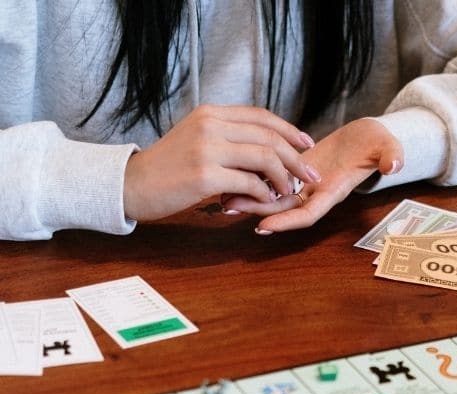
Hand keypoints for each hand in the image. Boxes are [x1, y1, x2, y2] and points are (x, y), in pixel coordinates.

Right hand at [123, 104, 319, 220]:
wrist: (131, 185)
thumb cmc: (167, 167)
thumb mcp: (196, 139)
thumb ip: (227, 137)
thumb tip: (266, 148)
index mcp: (211, 114)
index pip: (261, 116)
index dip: (289, 130)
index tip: (307, 145)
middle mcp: (211, 125)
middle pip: (269, 136)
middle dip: (296, 157)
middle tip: (310, 174)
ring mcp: (207, 149)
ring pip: (264, 157)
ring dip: (283, 177)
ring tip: (288, 190)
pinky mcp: (205, 175)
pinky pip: (250, 183)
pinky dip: (264, 194)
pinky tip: (266, 201)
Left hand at [221, 118, 402, 232]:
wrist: (368, 138)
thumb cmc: (379, 144)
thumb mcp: (389, 148)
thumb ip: (392, 156)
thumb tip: (395, 165)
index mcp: (335, 190)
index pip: (309, 213)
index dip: (287, 221)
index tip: (263, 226)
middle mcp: (315, 191)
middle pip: (283, 207)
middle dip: (256, 209)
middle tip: (228, 207)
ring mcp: (303, 183)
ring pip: (272, 194)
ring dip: (248, 196)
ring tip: (220, 195)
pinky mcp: (293, 170)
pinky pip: (270, 178)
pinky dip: (251, 178)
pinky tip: (230, 173)